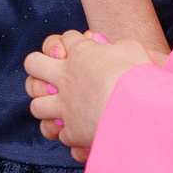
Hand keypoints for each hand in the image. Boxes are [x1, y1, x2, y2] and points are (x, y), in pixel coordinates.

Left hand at [25, 29, 155, 152]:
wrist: (139, 108)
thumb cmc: (139, 76)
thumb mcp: (132, 49)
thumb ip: (117, 47)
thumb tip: (110, 48)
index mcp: (81, 54)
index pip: (66, 39)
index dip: (71, 42)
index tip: (83, 48)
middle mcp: (65, 78)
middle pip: (33, 64)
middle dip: (38, 67)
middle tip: (52, 74)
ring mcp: (64, 106)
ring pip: (36, 104)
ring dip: (45, 105)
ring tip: (58, 107)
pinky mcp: (71, 131)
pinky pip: (57, 133)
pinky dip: (65, 134)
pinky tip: (75, 131)